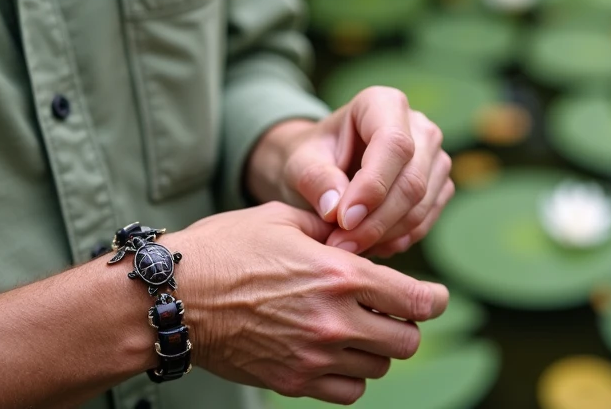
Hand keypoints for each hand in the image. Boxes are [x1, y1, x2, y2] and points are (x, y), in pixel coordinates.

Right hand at [168, 202, 448, 404]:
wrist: (176, 298)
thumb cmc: (226, 248)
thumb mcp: (283, 218)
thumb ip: (329, 226)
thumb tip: (355, 228)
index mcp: (340, 274)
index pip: (417, 300)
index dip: (434, 299)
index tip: (433, 297)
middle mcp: (336, 319)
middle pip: (407, 340)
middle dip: (404, 325)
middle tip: (387, 312)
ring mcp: (316, 356)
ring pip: (380, 367)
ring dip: (376, 350)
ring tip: (354, 329)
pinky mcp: (295, 382)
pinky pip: (349, 391)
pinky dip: (351, 377)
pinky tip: (334, 354)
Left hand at [246, 87, 454, 256]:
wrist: (325, 167)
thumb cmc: (312, 157)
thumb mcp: (300, 163)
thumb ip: (316, 180)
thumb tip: (336, 208)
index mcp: (383, 103)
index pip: (393, 144)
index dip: (372, 186)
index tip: (343, 220)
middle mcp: (419, 126)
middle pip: (412, 180)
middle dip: (376, 221)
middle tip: (339, 245)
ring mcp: (434, 157)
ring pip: (421, 206)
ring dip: (384, 235)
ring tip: (347, 247)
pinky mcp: (438, 186)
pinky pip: (425, 221)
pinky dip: (396, 240)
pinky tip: (366, 244)